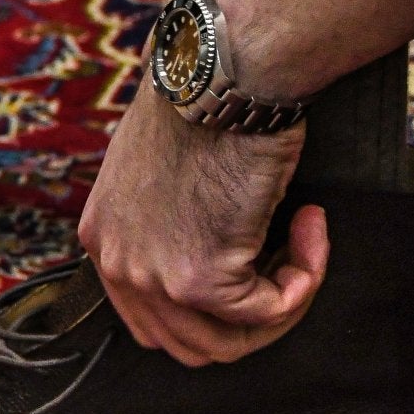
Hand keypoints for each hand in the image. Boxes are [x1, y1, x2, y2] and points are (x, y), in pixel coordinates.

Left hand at [77, 70, 328, 366]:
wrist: (225, 70)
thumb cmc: (206, 101)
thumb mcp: (161, 167)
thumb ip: (167, 219)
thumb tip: (209, 248)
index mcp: (102, 239)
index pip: (152, 320)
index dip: (214, 306)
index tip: (256, 259)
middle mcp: (117, 265)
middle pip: (189, 342)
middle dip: (248, 318)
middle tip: (286, 263)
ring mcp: (155, 277)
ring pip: (227, 343)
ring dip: (281, 300)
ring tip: (302, 242)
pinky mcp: (200, 279)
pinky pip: (270, 311)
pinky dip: (304, 278)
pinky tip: (310, 225)